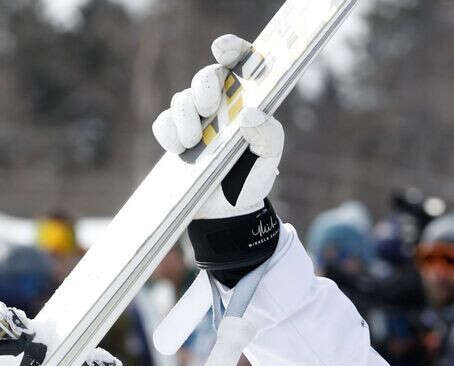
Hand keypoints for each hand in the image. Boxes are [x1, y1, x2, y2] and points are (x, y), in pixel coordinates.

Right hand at [152, 35, 283, 219]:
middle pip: (205, 77)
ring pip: (181, 100)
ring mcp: (195, 119)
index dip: (231, 49)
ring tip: (195, 142)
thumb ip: (269, 133)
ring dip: (186, 117)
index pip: (239, 63)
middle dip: (203, 87)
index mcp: (246, 100)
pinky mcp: (175, 137)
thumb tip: (251, 114)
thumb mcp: (270, 156)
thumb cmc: (255, 175)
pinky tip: (181, 149)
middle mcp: (220, 104)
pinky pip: (163, 124)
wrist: (232, 210)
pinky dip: (169, 133)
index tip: (221, 49)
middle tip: (208, 107)